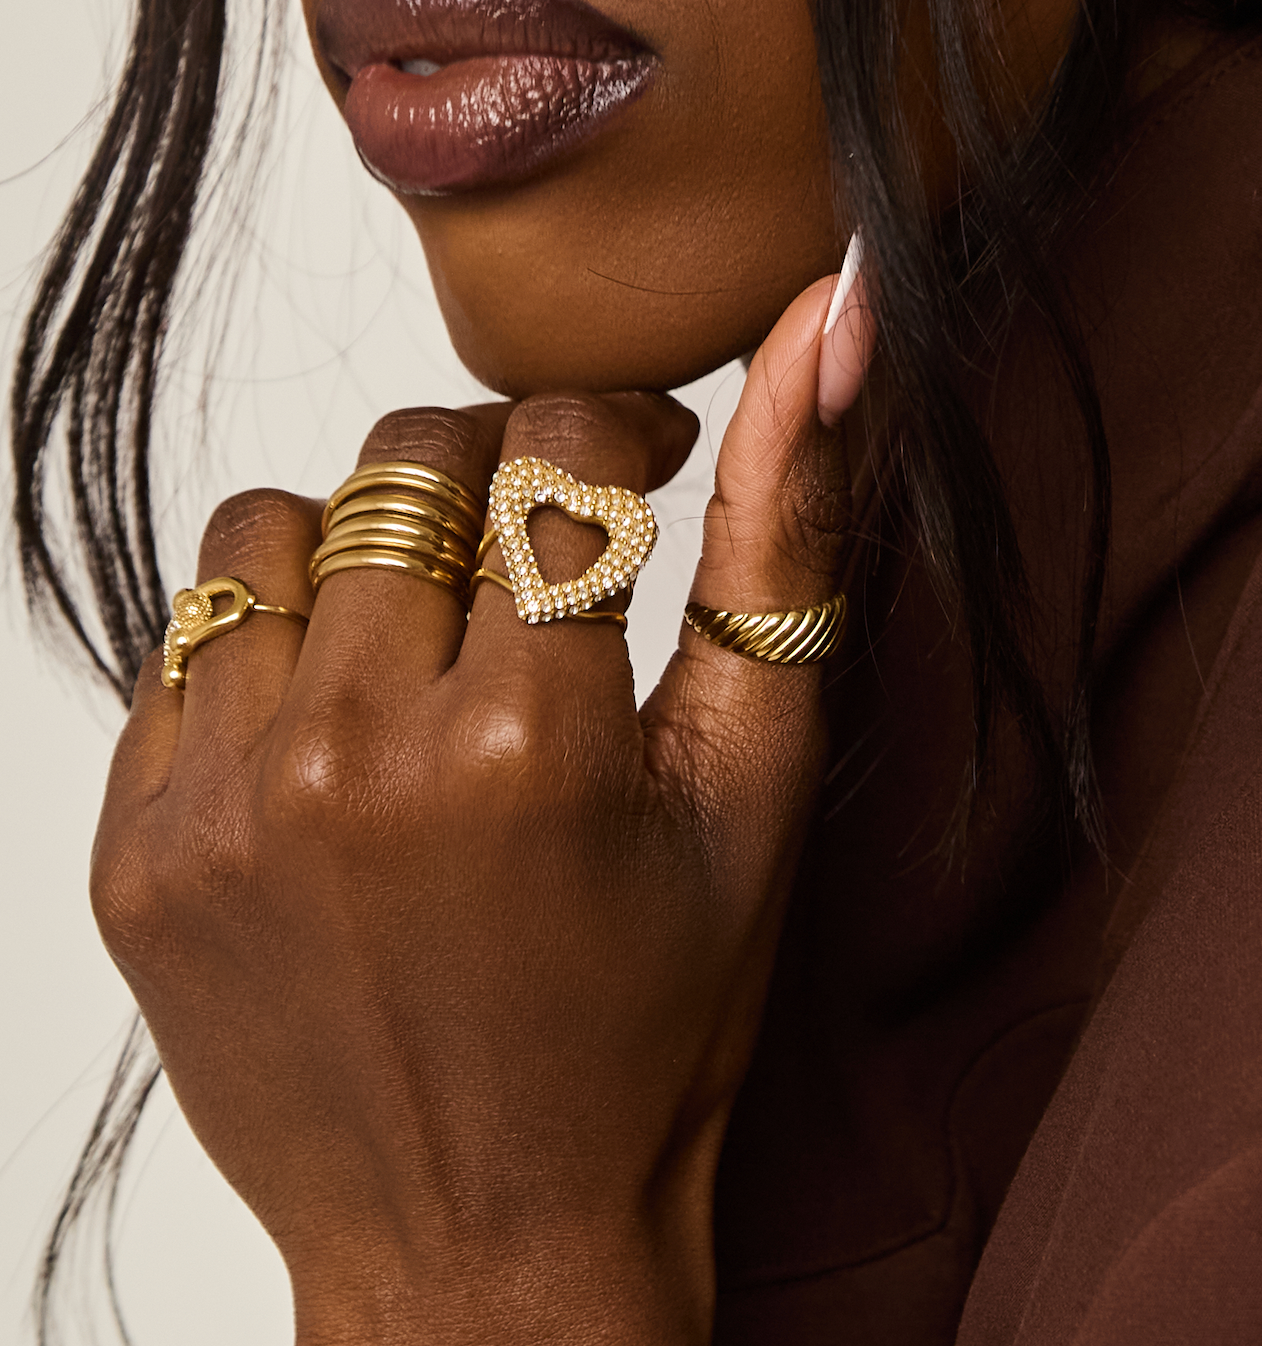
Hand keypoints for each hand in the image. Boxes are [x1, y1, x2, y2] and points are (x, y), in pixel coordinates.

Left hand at [90, 275, 870, 1345]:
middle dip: (501, 476)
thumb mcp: (750, 792)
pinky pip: (189, 643)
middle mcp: (349, 763)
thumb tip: (834, 327)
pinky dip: (279, 647)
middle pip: (412, 464)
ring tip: (438, 642)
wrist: (487, 1234)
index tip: (645, 460)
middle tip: (550, 559)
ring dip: (374, 549)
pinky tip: (349, 730)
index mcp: (528, 746)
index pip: (557, 452)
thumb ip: (784, 549)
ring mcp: (217, 808)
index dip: (619, 428)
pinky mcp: (136, 852)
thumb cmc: (652, 1027)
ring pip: (278, 528)